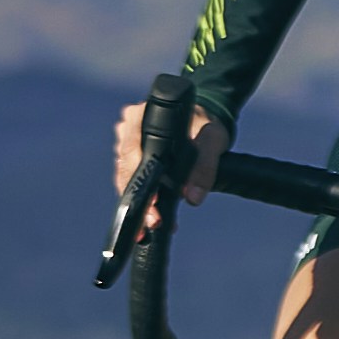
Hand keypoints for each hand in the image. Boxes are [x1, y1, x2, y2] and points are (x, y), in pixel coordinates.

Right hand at [111, 97, 227, 211]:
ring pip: (125, 176)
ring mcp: (126, 140)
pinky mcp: (129, 153)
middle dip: (140, 198)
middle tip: (153, 222)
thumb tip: (192, 197)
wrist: (203, 122)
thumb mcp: (213, 140)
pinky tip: (151, 213)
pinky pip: (130, 177)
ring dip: (139, 201)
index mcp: (143, 116)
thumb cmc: (207, 126)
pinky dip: (142, 194)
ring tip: (153, 223)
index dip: (141, 179)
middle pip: (127, 167)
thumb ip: (205, 167)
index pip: (133, 151)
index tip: (152, 202)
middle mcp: (128, 126)